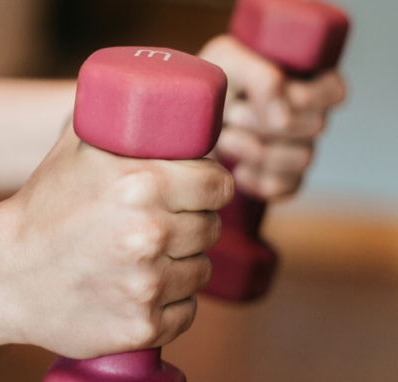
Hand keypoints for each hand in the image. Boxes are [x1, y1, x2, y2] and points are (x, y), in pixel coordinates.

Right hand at [0, 126, 232, 358]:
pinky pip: (185, 313)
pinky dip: (169, 305)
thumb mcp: (77, 149)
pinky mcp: (141, 327)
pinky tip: (138, 292)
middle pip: (211, 229)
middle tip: (161, 226)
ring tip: (144, 260)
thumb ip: (122, 120)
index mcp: (142, 184)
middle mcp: (150, 235)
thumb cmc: (40, 207)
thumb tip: (163, 96)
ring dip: (181, 265)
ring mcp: (147, 287)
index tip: (196, 193)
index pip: (219, 185)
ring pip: (200, 272)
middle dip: (192, 225)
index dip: (209, 187)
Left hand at [199, 35, 345, 199]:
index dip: (305, 97)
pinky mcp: (281, 179)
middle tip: (232, 115)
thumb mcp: (227, 60)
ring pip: (302, 159)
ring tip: (225, 138)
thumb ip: (261, 77)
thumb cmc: (209, 84)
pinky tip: (235, 168)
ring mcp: (297, 150)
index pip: (334, 92)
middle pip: (315, 126)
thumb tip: (284, 117)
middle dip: (265, 122)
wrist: (181, 122)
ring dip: (255, 149)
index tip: (264, 95)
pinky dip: (255, 179)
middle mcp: (308, 116)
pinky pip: (284, 187)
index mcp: (306, 79)